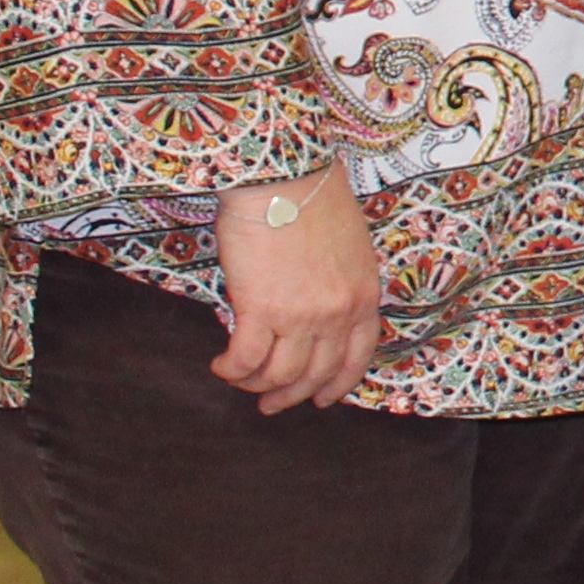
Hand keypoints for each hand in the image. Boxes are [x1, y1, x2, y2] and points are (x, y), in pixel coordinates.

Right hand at [209, 161, 385, 412]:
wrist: (283, 178)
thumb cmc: (313, 200)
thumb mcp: (349, 247)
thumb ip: (341, 283)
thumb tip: (316, 310)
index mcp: (364, 295)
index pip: (358, 356)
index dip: (338, 384)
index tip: (322, 400)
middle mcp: (338, 312)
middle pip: (317, 374)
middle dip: (292, 396)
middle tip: (269, 405)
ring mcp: (302, 315)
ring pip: (279, 375)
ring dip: (255, 385)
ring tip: (239, 379)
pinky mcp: (262, 311)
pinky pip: (246, 361)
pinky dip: (231, 371)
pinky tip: (220, 364)